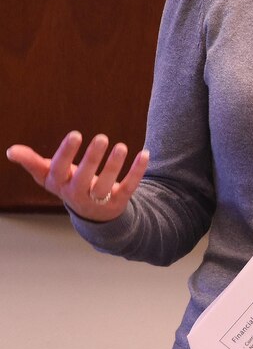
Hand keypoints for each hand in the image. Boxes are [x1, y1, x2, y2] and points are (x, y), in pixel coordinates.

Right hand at [6, 131, 148, 221]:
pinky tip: (144, 154)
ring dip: (114, 166)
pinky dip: (137, 172)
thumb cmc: (69, 184)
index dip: (66, 153)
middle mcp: (77, 194)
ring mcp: (99, 200)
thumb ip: (32, 162)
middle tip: (101, 137)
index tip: (75, 134)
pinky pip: (129, 187)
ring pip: (106, 185)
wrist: (93, 213)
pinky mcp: (118, 202)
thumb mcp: (50, 175)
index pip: (59, 170)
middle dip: (92, 159)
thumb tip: (10, 150)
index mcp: (60, 184)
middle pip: (83, 178)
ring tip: (121, 146)